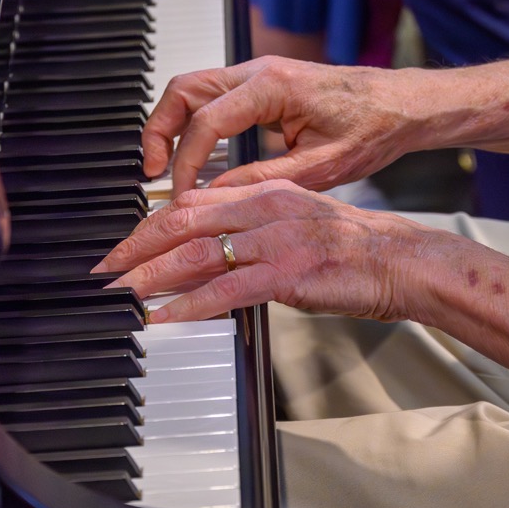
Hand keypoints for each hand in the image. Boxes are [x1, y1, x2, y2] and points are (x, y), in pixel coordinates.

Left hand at [92, 180, 437, 322]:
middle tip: (107, 269)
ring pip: (197, 253)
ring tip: (123, 293)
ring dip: (152, 276)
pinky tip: (165, 316)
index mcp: (265, 191)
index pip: (192, 202)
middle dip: (137, 247)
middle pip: (183, 222)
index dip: (150, 225)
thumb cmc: (354, 248)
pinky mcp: (287, 275)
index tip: (126, 246)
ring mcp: (275, 240)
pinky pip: (226, 290)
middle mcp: (264, 208)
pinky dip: (189, 304)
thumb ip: (253, 226)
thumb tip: (212, 245)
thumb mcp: (297, 220)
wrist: (401, 260)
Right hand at [144, 57, 418, 195]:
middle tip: (152, 171)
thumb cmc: (373, 128)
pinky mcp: (262, 84)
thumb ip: (262, 180)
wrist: (401, 105)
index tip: (180, 193)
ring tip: (164, 164)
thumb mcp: (319, 168)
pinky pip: (212, 96)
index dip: (186, 162)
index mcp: (272, 87)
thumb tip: (216, 197)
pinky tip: (195, 155)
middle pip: (183, 90)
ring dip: (171, 124)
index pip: (206, 122)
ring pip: (192, 88)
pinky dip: (193, 121)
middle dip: (158, 130)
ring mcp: (259, 73)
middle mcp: (260, 71)